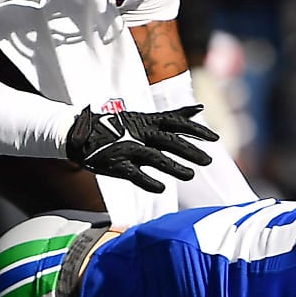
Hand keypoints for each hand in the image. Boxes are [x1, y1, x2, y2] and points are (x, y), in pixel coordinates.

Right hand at [64, 105, 217, 192]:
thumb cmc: (118, 127)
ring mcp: (127, 148)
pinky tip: (161, 188)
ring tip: (190, 175)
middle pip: (169, 141)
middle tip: (207, 160)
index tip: (214, 138)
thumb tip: (199, 108)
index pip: (176, 122)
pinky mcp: (116, 164)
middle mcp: (139, 133)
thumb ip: (174, 116)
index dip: (196, 130)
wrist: (81, 134)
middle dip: (189, 150)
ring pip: (154, 157)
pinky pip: (134, 174)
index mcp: (147, 122)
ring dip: (174, 166)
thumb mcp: (146, 118)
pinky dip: (148, 181)